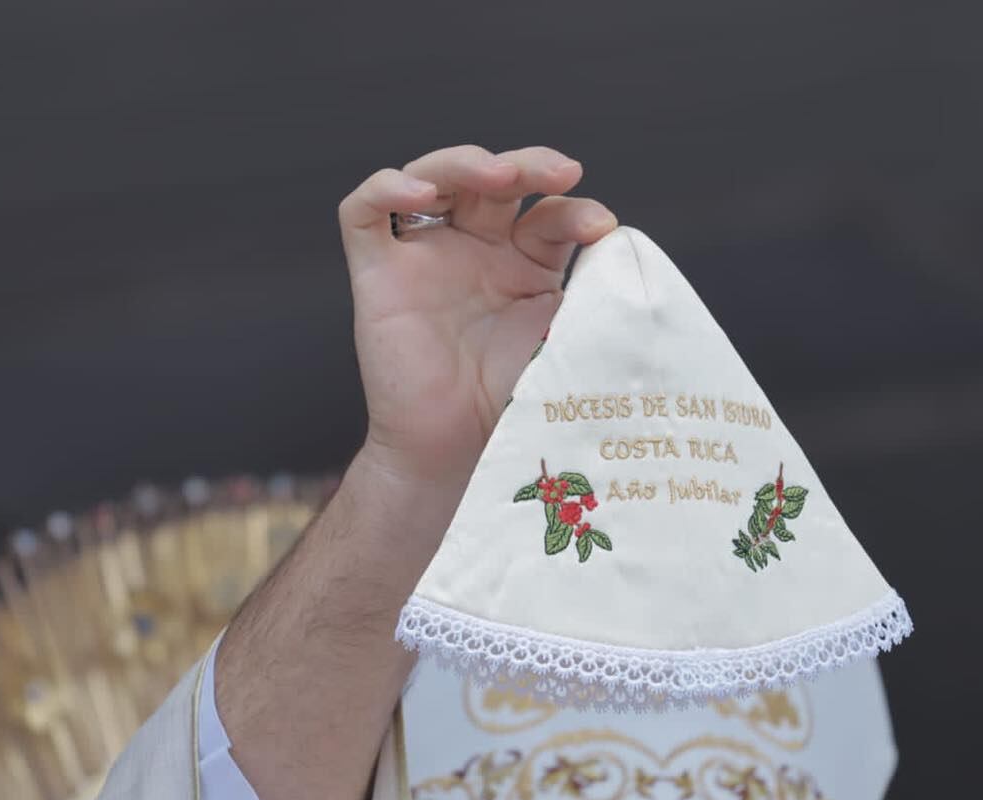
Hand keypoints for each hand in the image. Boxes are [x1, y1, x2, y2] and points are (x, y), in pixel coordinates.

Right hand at [339, 144, 617, 484]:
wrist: (461, 453)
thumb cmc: (517, 404)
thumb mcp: (568, 335)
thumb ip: (593, 288)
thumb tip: (618, 238)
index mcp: (523, 265)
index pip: (547, 211)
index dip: (574, 208)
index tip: (601, 228)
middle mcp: (472, 252)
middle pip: (492, 181)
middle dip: (526, 165)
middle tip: (559, 172)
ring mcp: (423, 258)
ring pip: (432, 176)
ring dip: (464, 162)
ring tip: (497, 175)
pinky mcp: (377, 274)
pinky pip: (364, 212)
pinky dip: (385, 187)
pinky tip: (419, 192)